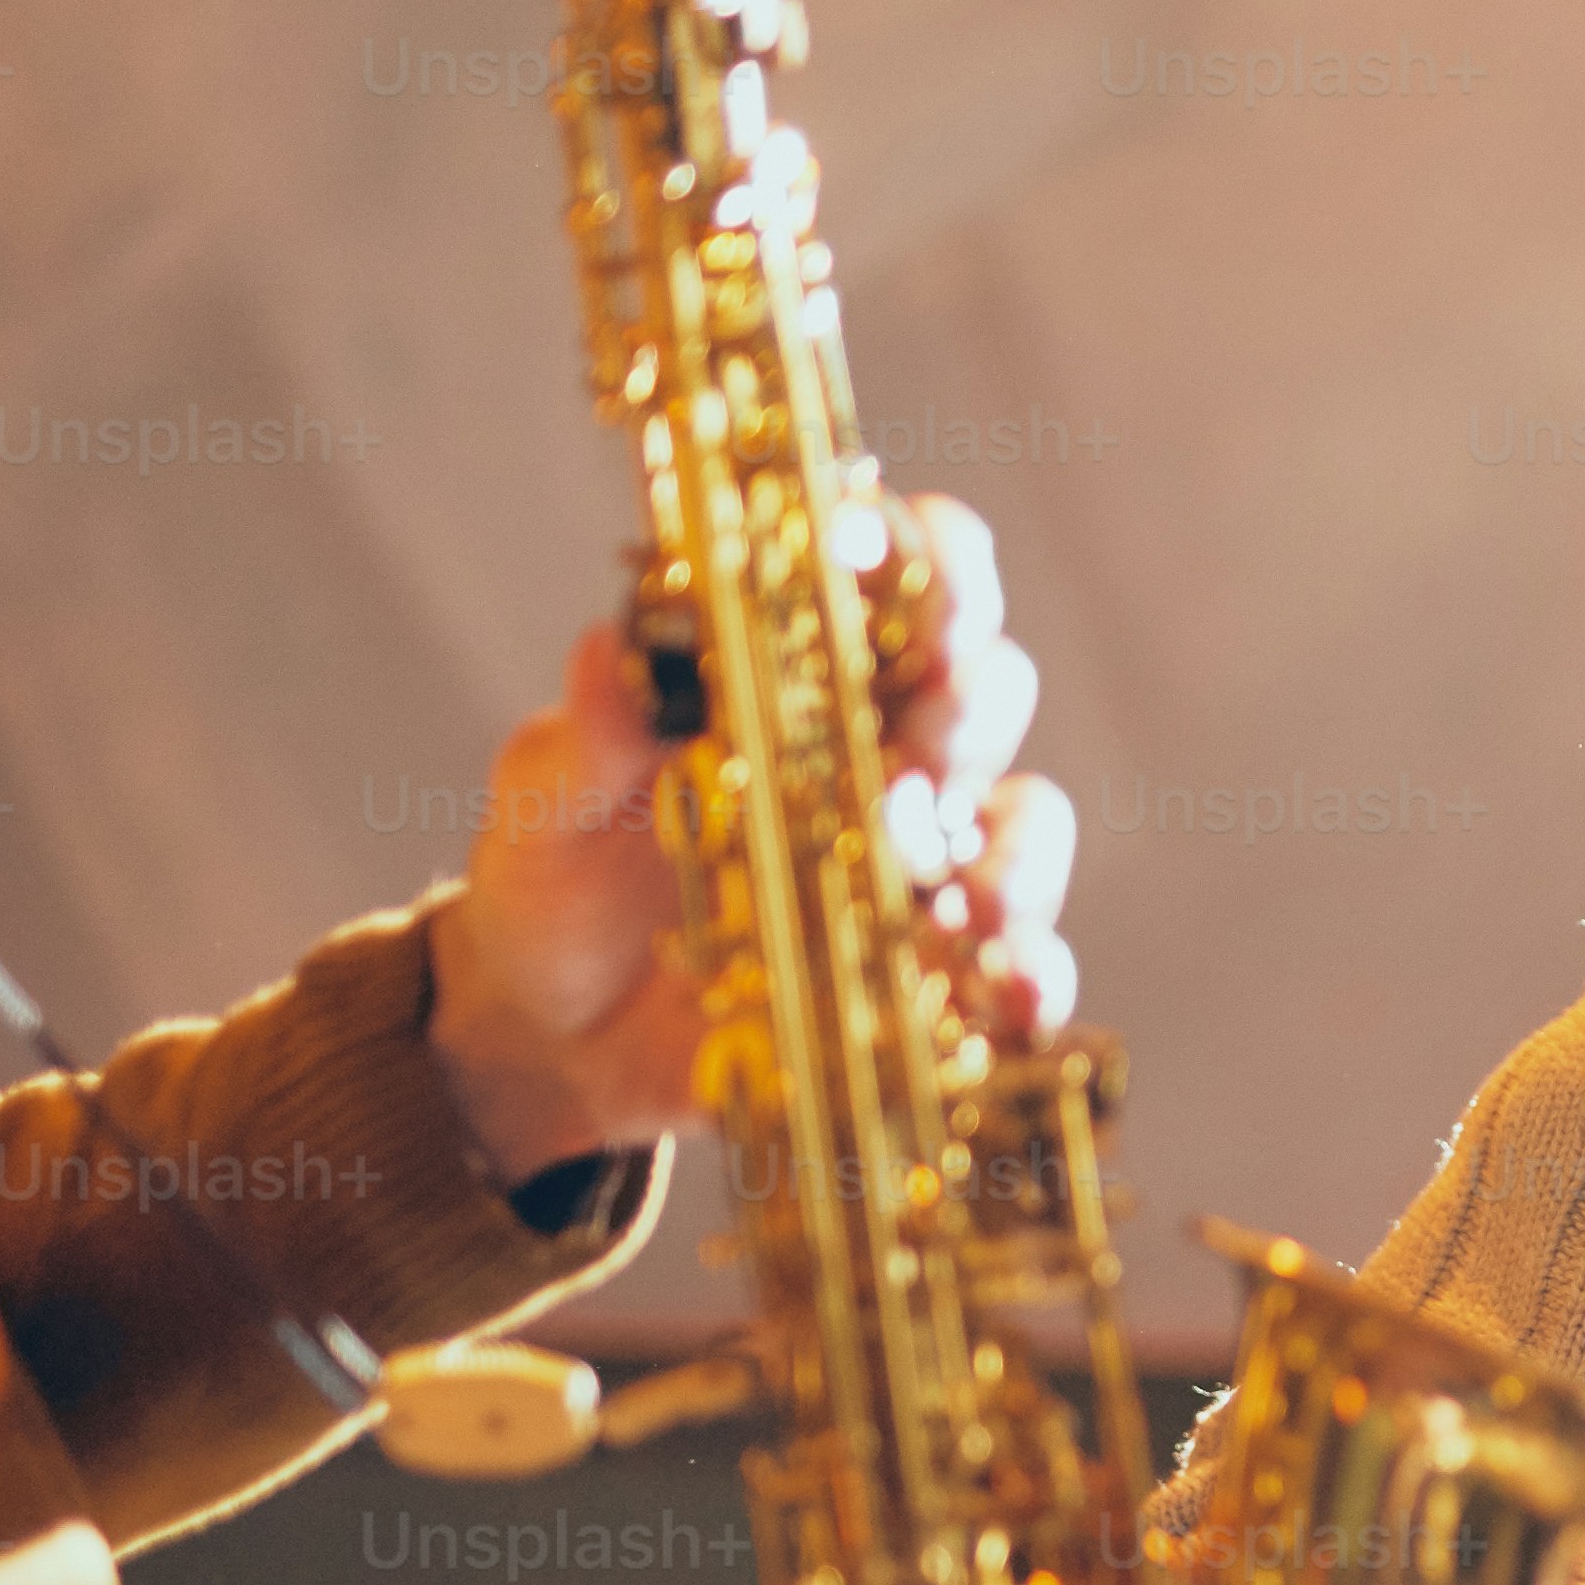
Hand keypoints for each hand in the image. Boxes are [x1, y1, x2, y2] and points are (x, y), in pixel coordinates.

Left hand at [429, 494, 1081, 1182]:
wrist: (551, 1032)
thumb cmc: (553, 875)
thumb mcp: (548, 797)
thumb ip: (589, 734)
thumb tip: (610, 651)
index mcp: (799, 667)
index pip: (898, 570)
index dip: (915, 552)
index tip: (875, 565)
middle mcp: (880, 748)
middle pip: (984, 681)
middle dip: (971, 701)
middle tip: (922, 750)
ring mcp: (917, 864)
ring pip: (1023, 821)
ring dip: (1012, 850)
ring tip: (958, 896)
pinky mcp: (930, 973)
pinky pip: (1021, 965)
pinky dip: (1035, 974)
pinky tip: (1014, 990)